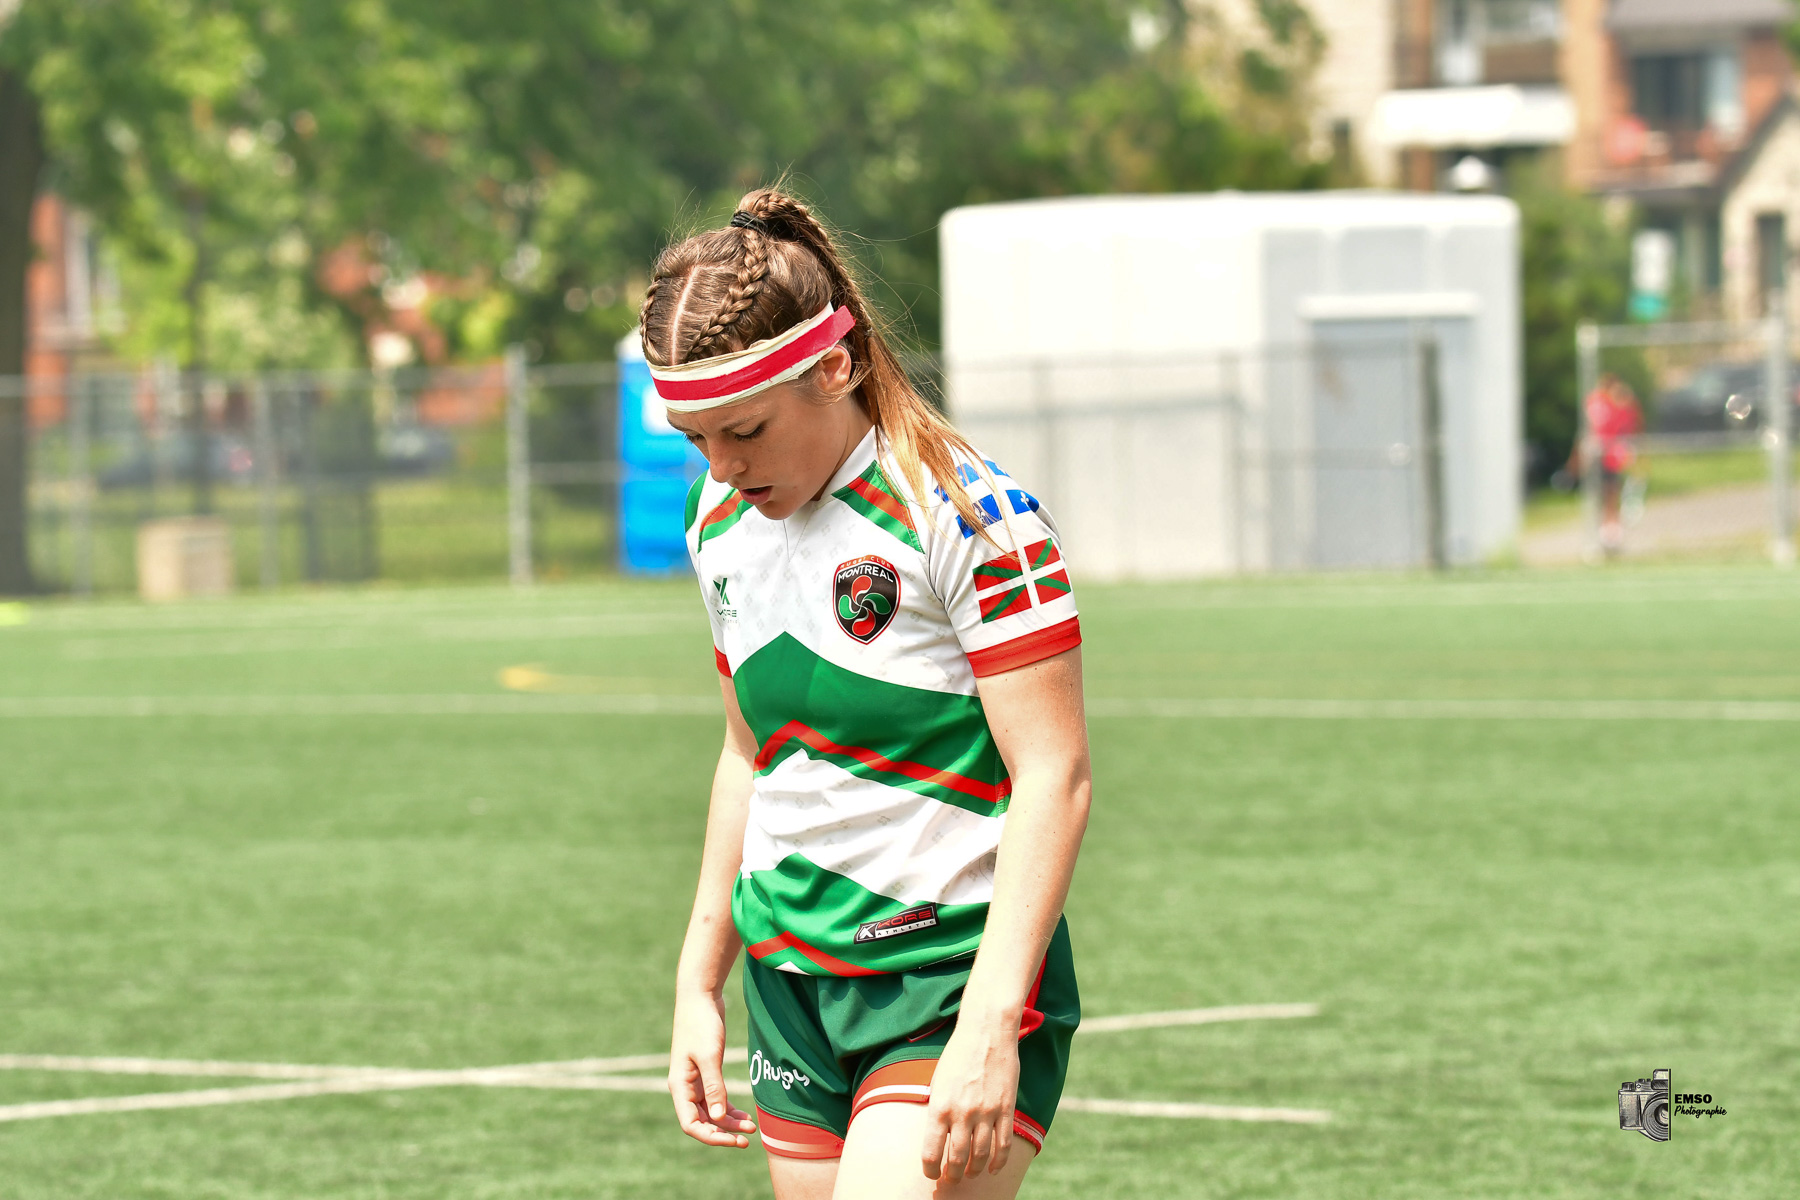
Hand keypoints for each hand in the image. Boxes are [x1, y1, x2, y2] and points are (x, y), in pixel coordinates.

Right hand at [669, 988, 755, 1147]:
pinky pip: (716, 1099)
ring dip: (730, 1122)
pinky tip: (746, 1115)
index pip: (692, 1124)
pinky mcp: (707, 1072)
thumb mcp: (709, 1056)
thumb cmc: (701, 1023)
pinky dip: (730, 1109)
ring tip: (752, 1127)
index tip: (734, 1140)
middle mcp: (685, 1087)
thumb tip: (719, 1117)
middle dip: (724, 1132)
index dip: (712, 1137)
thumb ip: (713, 1087)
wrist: (700, 996)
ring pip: (712, 1112)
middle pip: (702, 1122)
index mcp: (679, 1086)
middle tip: (748, 1138)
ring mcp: (695, 1080)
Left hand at [921, 1015, 1020, 1182]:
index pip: (931, 1152)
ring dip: (973, 1170)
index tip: (931, 1173)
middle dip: (952, 1175)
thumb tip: (938, 1136)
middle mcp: (962, 1114)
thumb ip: (938, 1110)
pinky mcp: (1005, 1109)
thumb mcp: (938, 1082)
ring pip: (980, 1156)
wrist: (986, 1031)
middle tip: (951, 1179)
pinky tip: (992, 1168)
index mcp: (939, 1107)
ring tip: (969, 1174)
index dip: (930, 1170)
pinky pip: (1003, 1145)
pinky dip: (998, 1162)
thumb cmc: (957, 1054)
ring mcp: (986, 1113)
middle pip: (957, 1160)